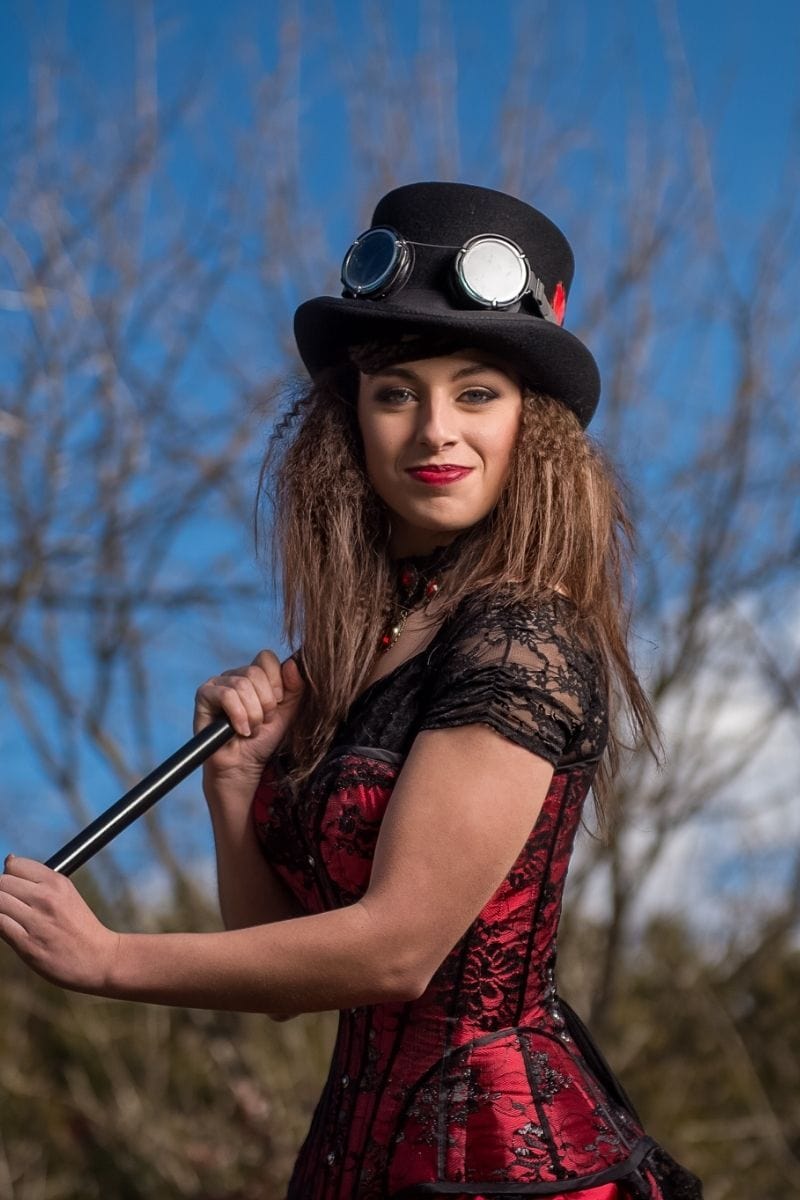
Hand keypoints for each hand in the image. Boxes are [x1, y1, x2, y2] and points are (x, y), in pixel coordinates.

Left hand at [0, 855, 119, 992]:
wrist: (98, 959)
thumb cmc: (80, 928)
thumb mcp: (67, 894)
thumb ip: (39, 880)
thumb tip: (9, 860)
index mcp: (57, 882)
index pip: (15, 864)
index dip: (9, 875)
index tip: (14, 887)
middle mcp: (46, 897)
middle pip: (2, 882)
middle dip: (1, 892)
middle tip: (11, 905)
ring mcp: (36, 921)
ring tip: (10, 917)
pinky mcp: (26, 944)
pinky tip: (9, 929)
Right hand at [194, 650, 305, 792]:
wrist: (244, 765)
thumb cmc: (264, 739)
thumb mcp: (288, 712)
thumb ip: (295, 688)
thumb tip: (292, 663)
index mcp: (254, 675)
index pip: (266, 658)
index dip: (276, 682)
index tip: (277, 705)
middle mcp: (234, 675)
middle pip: (254, 671)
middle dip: (265, 703)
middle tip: (263, 722)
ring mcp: (218, 684)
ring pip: (241, 684)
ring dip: (252, 713)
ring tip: (251, 730)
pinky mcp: (204, 696)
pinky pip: (225, 695)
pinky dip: (238, 715)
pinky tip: (241, 730)